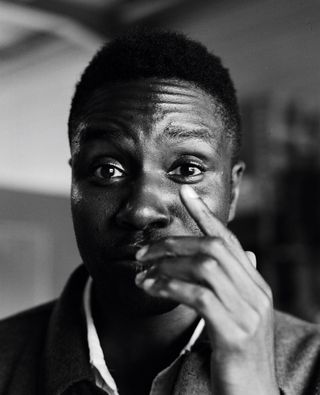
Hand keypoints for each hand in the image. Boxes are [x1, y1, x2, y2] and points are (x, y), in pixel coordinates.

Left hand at [135, 185, 278, 394]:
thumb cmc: (239, 354)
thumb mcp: (239, 313)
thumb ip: (238, 282)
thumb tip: (245, 252)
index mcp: (256, 285)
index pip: (229, 239)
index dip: (206, 215)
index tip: (185, 193)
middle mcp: (256, 293)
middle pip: (213, 249)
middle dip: (174, 244)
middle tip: (143, 251)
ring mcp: (249, 312)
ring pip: (205, 267)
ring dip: (167, 265)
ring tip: (141, 273)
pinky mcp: (236, 333)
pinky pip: (199, 296)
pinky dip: (170, 287)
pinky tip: (151, 288)